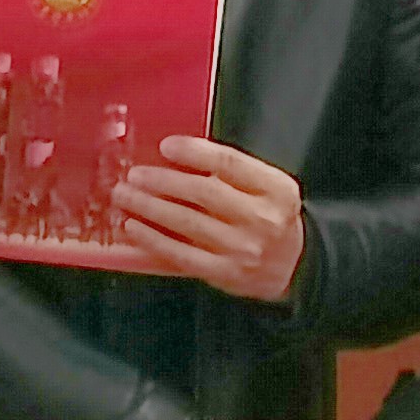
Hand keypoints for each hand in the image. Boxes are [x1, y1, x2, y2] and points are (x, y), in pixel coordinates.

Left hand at [116, 136, 308, 305]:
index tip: (166, 146)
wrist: (294, 266)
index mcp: (275, 189)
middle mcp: (261, 218)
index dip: (195, 152)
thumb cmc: (271, 217)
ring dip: (149, 207)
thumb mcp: (268, 187)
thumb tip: (178, 156)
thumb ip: (233, 172)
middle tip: (134, 174)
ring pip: (187, 223)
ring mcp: (242, 249)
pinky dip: (153, 240)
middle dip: (162, 180)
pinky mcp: (225, 273)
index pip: (230, 163)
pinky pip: (181, 255)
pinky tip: (134, 229)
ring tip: (125, 196)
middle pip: (204, 192)